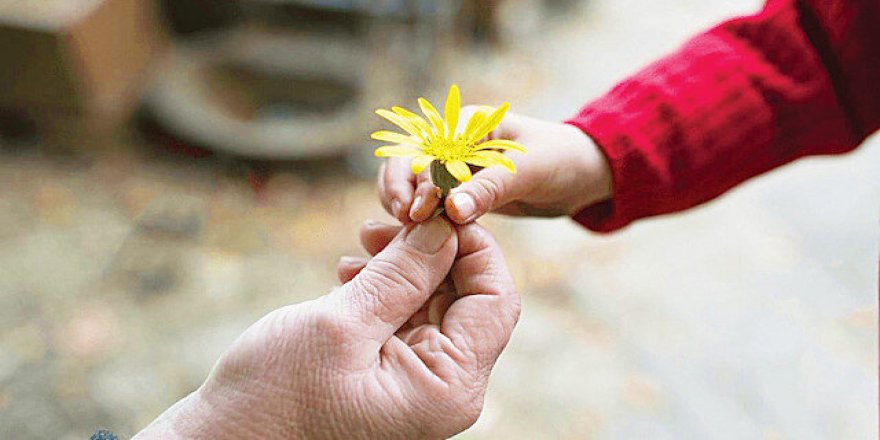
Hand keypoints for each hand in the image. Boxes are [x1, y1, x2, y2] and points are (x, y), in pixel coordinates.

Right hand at [134, 217, 519, 439]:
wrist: (225, 439)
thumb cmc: (275, 396)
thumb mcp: (342, 324)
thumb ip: (402, 274)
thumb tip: (447, 226)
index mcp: (448, 388)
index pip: (497, 301)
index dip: (473, 246)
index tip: (437, 207)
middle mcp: (445, 388)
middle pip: (468, 297)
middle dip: (434, 250)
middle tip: (390, 218)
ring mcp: (418, 382)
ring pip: (436, 301)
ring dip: (406, 264)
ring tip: (363, 243)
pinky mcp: (392, 372)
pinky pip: (407, 317)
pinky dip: (386, 286)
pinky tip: (351, 272)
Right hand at [378, 109, 612, 223]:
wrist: (584, 173)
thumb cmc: (561, 160)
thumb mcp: (529, 172)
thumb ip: (489, 189)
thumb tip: (451, 210)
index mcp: (468, 125)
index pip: (425, 149)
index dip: (417, 180)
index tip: (417, 213)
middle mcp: (454, 142)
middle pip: (406, 161)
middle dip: (398, 189)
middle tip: (403, 221)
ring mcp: (454, 167)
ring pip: (411, 183)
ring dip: (404, 204)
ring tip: (405, 231)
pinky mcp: (460, 191)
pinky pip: (430, 202)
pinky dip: (420, 216)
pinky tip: (417, 238)